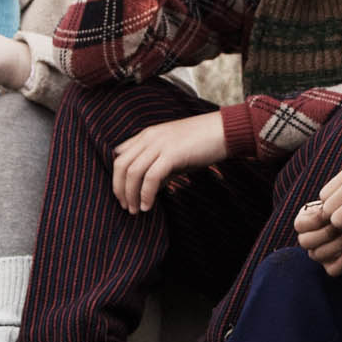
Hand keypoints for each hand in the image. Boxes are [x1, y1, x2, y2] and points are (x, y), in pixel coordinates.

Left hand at [111, 111, 228, 213]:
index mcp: (147, 135)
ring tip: (135, 210)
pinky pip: (151, 177)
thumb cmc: (202, 143)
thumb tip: (149, 189)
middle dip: (119, 189)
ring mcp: (159, 145)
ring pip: (132, 172)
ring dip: (131, 195)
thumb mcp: (174, 152)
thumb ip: (159, 166)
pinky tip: (148, 206)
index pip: (120, 155)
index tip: (122, 195)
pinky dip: (146, 194)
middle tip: (125, 206)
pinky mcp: (171, 154)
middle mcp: (149, 138)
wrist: (224, 131)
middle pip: (121, 165)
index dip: (117, 177)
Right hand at [296, 200, 341, 276]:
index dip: (314, 220)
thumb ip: (333, 205)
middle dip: (326, 233)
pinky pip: (331, 270)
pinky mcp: (333, 266)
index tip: (332, 213)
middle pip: (305, 241)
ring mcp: (320, 253)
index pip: (300, 225)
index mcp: (307, 221)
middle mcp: (310, 238)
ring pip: (317, 254)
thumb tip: (327, 209)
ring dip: (337, 244)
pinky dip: (341, 261)